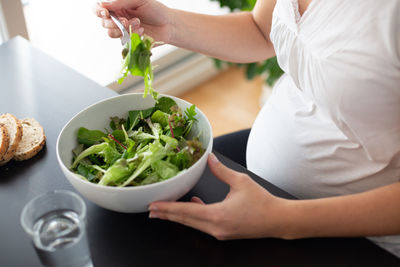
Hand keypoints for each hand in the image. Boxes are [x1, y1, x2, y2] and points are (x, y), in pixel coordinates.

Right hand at [95, 0, 170, 41]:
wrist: (169, 25)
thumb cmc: (156, 10)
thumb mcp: (139, 0)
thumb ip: (121, 1)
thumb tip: (104, 4)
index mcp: (118, 5)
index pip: (99, 8)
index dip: (98, 11)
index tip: (106, 13)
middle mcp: (118, 17)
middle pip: (103, 22)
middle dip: (113, 22)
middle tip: (126, 21)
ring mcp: (123, 29)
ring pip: (111, 32)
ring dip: (123, 29)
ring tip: (138, 24)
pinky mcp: (129, 40)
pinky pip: (122, 40)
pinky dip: (131, 35)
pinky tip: (141, 31)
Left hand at [149, 153, 291, 239]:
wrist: (278, 220)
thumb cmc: (262, 202)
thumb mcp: (240, 182)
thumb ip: (221, 171)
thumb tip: (209, 158)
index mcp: (218, 216)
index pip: (186, 212)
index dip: (168, 209)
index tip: (154, 206)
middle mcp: (215, 228)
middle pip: (185, 221)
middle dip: (167, 215)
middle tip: (151, 210)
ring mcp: (219, 232)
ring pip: (193, 224)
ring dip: (178, 216)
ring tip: (164, 211)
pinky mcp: (224, 232)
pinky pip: (203, 225)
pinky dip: (194, 216)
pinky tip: (192, 206)